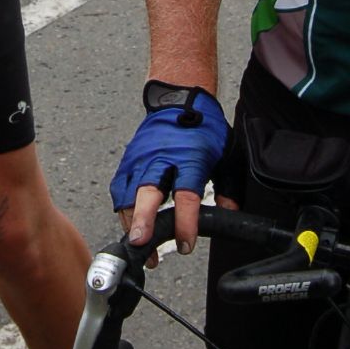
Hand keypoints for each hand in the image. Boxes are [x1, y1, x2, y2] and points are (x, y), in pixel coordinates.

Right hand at [110, 84, 227, 257]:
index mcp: (189, 158)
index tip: (185, 243)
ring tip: (138, 248)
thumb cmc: (203, 129)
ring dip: (130, 222)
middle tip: (140, 243)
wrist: (178, 100)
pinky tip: (129, 226)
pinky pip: (120, 189)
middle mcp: (161, 158)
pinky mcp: (128, 161)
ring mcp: (141, 159)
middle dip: (143, 219)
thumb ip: (228, 186)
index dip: (185, 222)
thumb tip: (229, 214)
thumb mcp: (226, 154)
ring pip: (128, 194)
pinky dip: (122, 210)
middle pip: (147, 192)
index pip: (186, 195)